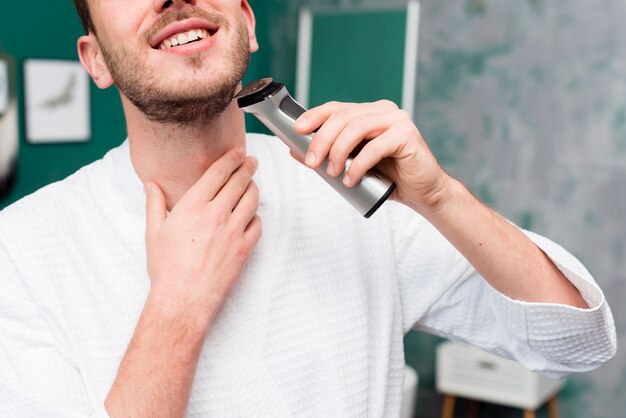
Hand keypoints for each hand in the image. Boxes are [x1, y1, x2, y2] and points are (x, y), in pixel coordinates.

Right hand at [143, 148, 260, 321]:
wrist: (183, 299)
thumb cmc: (166, 268)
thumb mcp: (153, 233)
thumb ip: (154, 204)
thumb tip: (150, 186)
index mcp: (193, 205)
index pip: (218, 172)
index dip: (231, 159)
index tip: (238, 153)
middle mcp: (217, 214)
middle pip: (239, 181)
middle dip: (247, 167)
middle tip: (251, 162)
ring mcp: (234, 231)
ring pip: (252, 200)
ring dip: (254, 188)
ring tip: (252, 185)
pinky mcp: (245, 248)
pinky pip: (258, 225)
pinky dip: (256, 217)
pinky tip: (251, 216)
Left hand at [293, 100, 450, 212]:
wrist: (422, 192)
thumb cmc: (388, 178)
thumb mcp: (351, 165)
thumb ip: (327, 155)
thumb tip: (295, 150)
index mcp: (369, 113)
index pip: (336, 108)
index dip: (314, 116)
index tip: (296, 130)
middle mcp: (383, 110)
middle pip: (342, 117)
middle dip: (321, 140)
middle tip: (312, 162)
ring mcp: (397, 120)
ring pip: (356, 128)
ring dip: (338, 151)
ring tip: (331, 173)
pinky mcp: (407, 134)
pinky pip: (374, 147)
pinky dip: (358, 165)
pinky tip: (351, 179)